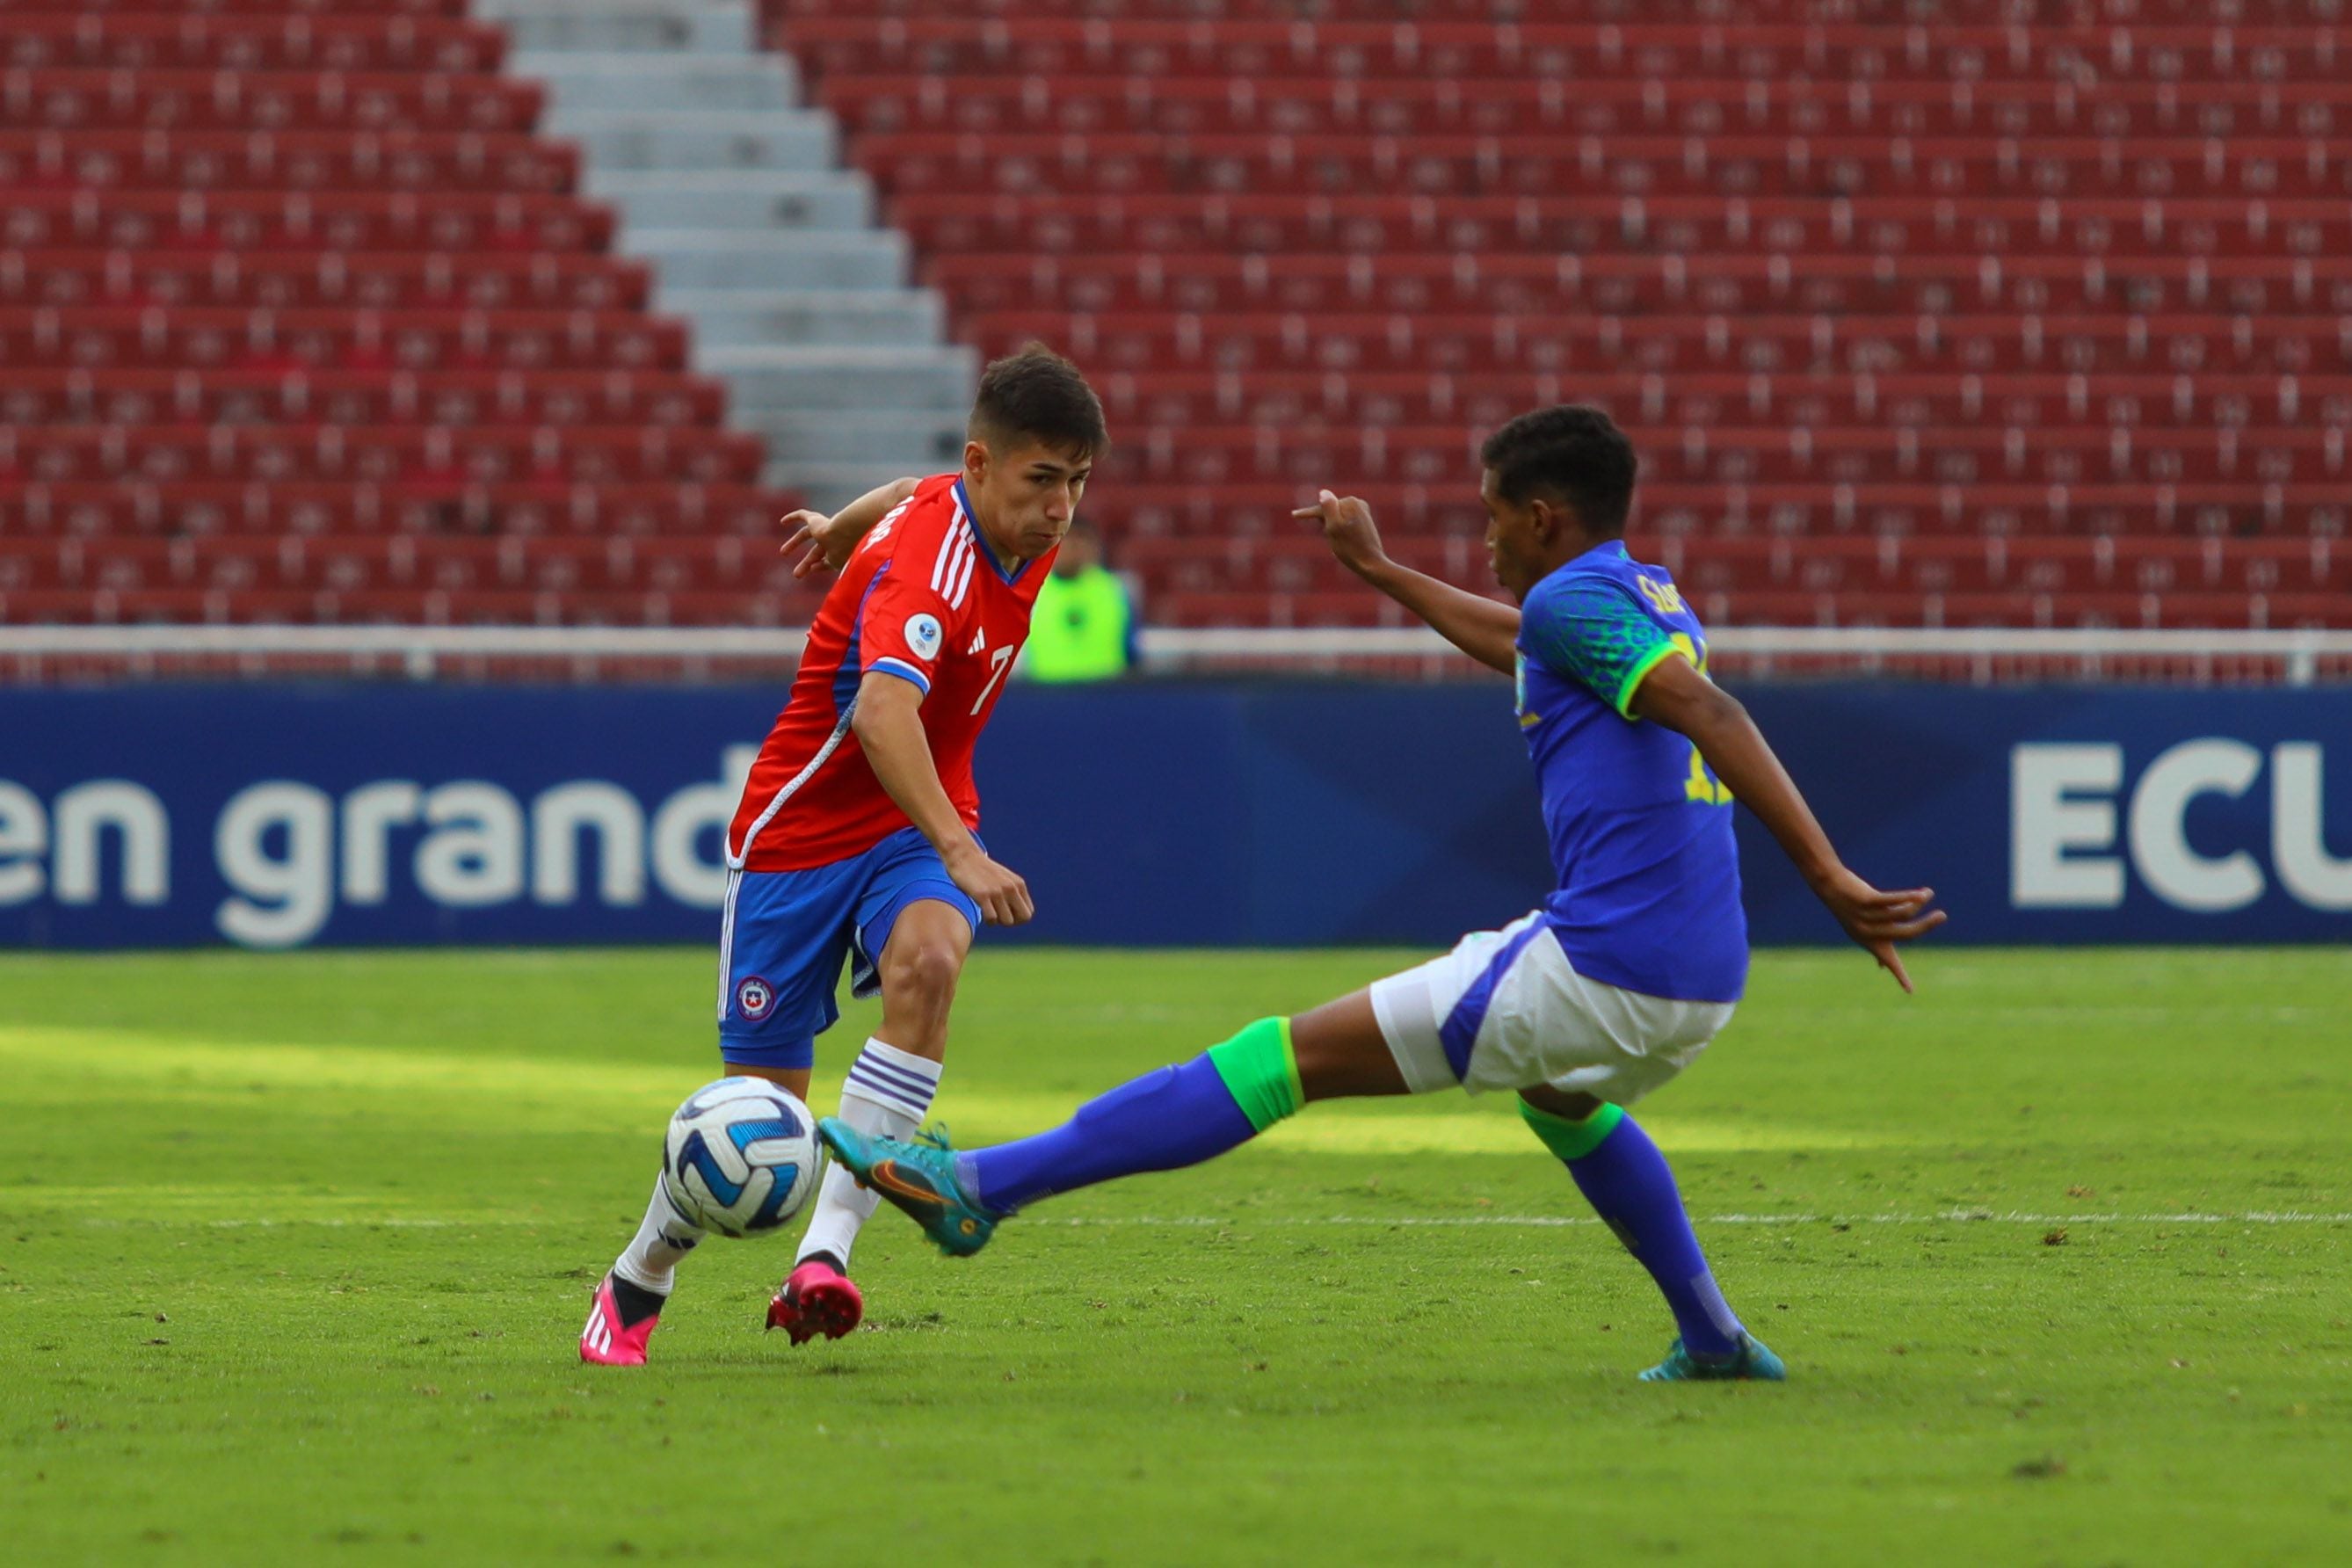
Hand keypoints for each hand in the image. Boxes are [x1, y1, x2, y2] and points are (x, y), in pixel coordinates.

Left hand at [779, 508, 856, 579]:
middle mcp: (833, 537)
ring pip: (805, 534)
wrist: (845, 533)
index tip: (812, 569)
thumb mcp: (835, 563)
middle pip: (815, 551)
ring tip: (782, 553)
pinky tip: (782, 522)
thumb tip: (812, 568)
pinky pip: (803, 515)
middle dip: (806, 563)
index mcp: (840, 549)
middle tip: (796, 574)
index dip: (820, 565)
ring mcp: (824, 527)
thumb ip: (825, 565)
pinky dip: (793, 517)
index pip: (828, 559)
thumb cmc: (843, 550)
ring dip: (793, 544)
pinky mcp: (815, 519)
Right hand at [944, 841, 1033, 926]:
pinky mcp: (982, 895)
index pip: (1028, 913)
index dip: (1017, 918)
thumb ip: (1013, 892)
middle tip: (999, 916)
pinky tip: (982, 911)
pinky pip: (991, 918)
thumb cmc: (982, 869)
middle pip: (1023, 918)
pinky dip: (987, 920)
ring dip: (998, 921)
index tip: (1006, 914)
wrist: (964, 855)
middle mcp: (1011, 888)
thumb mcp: (1004, 878)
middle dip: (1011, 922)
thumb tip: (1017, 914)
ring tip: (989, 912)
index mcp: (1018, 884)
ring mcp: (997, 891)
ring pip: (1007, 921)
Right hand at [1290, 490, 1388, 577]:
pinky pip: (1344, 525)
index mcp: (1349, 502)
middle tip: (1331, 540)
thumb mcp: (1334, 527)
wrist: (1371, 563)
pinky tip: (1344, 544)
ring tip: (1339, 544)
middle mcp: (1358, 503)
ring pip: (1336, 519)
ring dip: (1332, 531)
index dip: (1308, 514)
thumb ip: (1328, 508)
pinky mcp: (1364, 521)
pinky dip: (1339, 533)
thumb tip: (1324, 492)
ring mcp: (1362, 511)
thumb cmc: (1350, 548)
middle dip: (1324, 525)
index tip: (1294, 515)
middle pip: (1330, 512)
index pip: (1323, 507)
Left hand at [1811, 867, 1946, 991]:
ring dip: (1918, 902)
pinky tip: (1922, 894)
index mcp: (1870, 941)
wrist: (1829, 886)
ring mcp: (1866, 916)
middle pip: (1906, 933)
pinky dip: (1909, 896)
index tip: (1910, 991)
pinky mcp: (1865, 899)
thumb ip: (1875, 946)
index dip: (1900, 975)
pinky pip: (1892, 899)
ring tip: (1928, 894)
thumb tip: (1882, 966)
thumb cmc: (1849, 910)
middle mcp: (1868, 932)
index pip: (1890, 961)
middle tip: (1943, 916)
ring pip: (1902, 913)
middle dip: (1927, 925)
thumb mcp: (1861, 931)